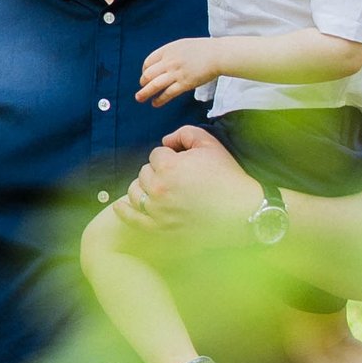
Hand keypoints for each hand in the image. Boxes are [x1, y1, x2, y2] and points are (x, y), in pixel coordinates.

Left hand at [119, 125, 255, 229]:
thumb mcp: (209, 144)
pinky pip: (132, 218)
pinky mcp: (159, 229)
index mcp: (168, 166)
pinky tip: (120, 205)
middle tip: (179, 178)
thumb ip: (184, 133)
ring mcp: (157, 211)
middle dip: (158, 172)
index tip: (185, 165)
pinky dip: (124, 210)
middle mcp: (158, 189)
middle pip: (144, 172)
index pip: (156, 154)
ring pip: (135, 192)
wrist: (241, 211)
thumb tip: (166, 142)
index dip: (171, 157)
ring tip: (160, 189)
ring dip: (144, 187)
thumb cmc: (227, 177)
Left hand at [136, 37, 220, 106]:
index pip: (148, 61)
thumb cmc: (203, 50)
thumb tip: (162, 63)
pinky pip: (168, 93)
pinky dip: (160, 99)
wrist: (217, 54)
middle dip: (142, 82)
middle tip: (141, 88)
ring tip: (139, 98)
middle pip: (148, 74)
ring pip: (154, 85)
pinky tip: (155, 103)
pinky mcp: (185, 84)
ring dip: (145, 93)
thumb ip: (171, 54)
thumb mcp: (182, 45)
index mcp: (168, 50)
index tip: (145, 76)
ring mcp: (176, 73)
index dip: (144, 70)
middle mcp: (169, 61)